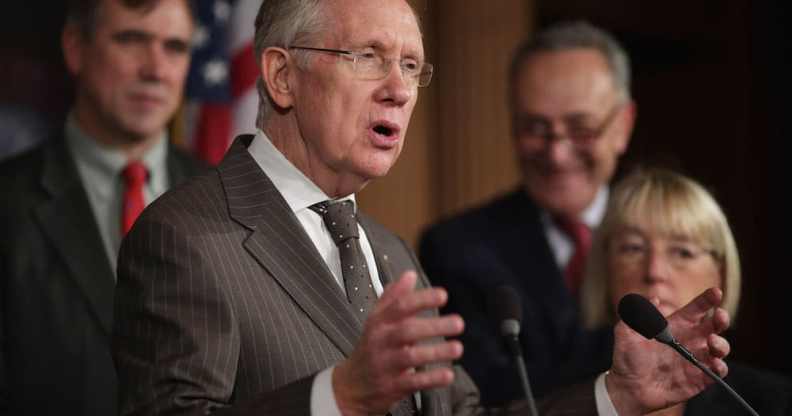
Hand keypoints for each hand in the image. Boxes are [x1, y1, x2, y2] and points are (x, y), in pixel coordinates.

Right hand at [332, 271, 464, 415]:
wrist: (351, 387)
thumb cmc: (370, 349)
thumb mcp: (376, 321)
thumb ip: (393, 298)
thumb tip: (409, 276)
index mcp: (379, 322)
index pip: (400, 307)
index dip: (422, 300)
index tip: (443, 296)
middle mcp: (381, 341)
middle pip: (406, 330)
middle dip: (433, 326)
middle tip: (458, 323)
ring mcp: (386, 364)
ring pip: (410, 357)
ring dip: (435, 352)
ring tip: (457, 348)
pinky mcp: (392, 386)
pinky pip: (413, 382)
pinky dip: (431, 379)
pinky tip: (448, 375)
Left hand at [606, 287, 730, 413]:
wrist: (628, 388)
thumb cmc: (627, 358)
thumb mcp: (626, 333)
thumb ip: (637, 315)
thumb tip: (653, 299)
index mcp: (676, 326)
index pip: (696, 309)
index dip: (707, 299)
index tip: (716, 292)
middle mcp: (689, 340)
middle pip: (714, 326)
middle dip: (722, 318)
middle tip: (720, 315)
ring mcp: (696, 359)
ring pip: (720, 348)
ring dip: (721, 343)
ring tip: (712, 342)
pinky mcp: (699, 378)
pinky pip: (717, 372)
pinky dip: (720, 367)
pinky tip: (714, 363)